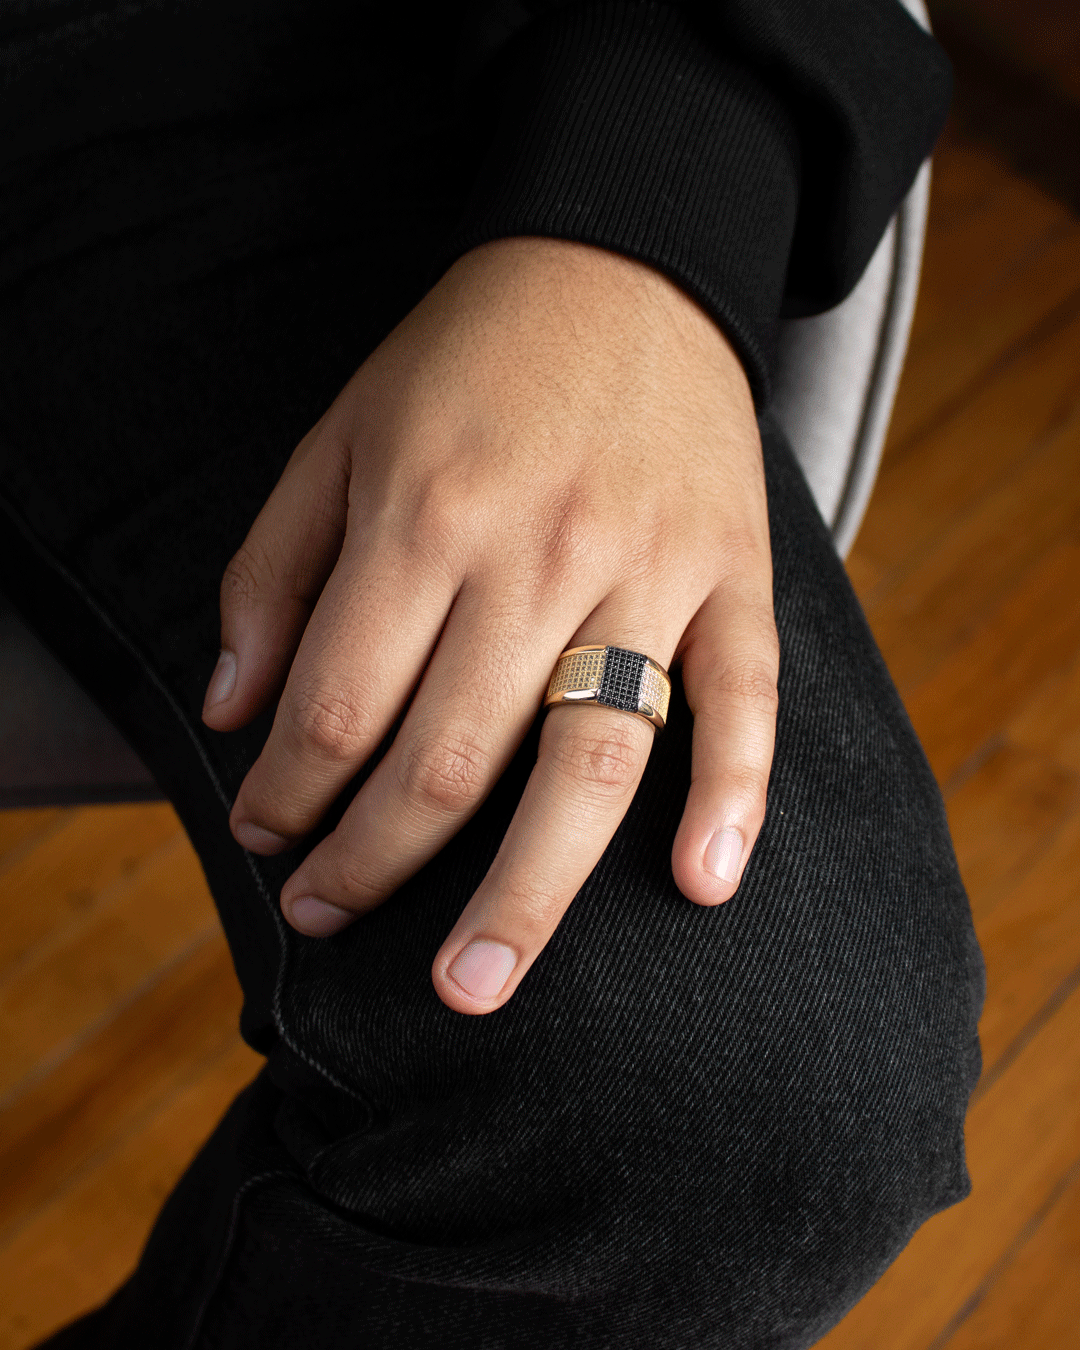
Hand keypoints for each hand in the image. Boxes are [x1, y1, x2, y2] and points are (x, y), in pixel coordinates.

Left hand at [201, 236, 777, 1014]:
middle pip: (449, 762)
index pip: (339, 708)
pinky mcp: (733, 573)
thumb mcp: (338, 437)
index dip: (286, 796)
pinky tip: (705, 884)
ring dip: (528, 891)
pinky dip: (735, 795)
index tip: (263, 838)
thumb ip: (273, 572)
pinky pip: (746, 698)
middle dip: (370, 866)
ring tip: (475, 987)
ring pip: (590, 761)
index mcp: (425, 516)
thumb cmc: (464, 361)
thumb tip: (234, 712)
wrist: (622, 262)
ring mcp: (649, 570)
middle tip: (324, 920)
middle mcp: (538, 555)